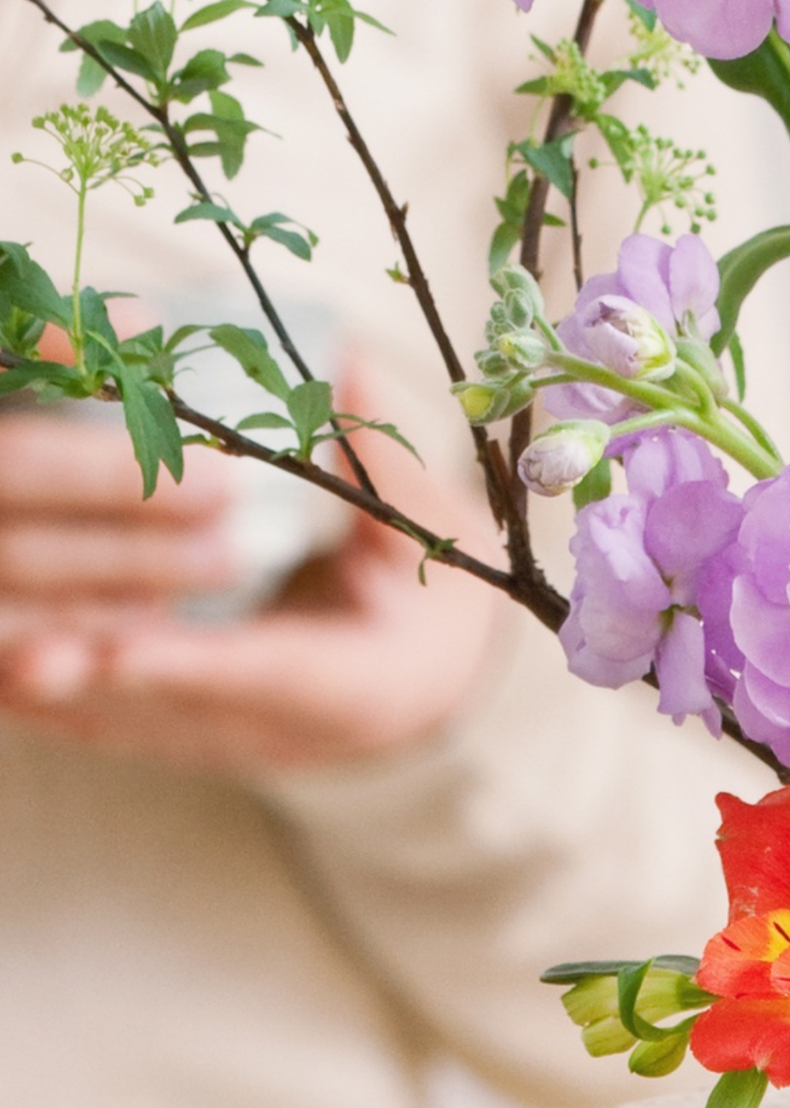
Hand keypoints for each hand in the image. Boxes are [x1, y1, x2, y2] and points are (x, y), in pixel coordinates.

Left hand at [0, 399, 503, 774]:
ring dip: (48, 691)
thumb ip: (378, 464)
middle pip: (164, 714)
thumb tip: (342, 364)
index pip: (257, 674)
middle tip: (25, 657)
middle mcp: (270, 733)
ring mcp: (214, 743)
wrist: (427, 692)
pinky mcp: (174, 737)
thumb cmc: (428, 604)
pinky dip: (43, 698)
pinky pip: (97, 724)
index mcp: (347, 687)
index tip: (116, 650)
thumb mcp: (427, 537)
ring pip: (116, 725)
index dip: (182, 663)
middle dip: (88, 683)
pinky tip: (1, 663)